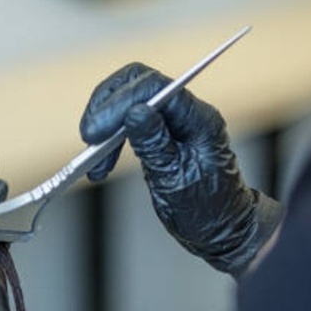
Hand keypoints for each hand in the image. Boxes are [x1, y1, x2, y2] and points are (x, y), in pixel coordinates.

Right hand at [79, 62, 283, 275]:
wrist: (221, 227)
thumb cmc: (208, 209)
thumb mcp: (177, 181)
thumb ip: (155, 144)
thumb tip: (134, 113)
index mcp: (198, 119)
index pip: (153, 87)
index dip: (118, 104)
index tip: (96, 132)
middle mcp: (185, 113)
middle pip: (136, 82)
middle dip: (106, 105)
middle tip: (89, 137)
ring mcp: (171, 121)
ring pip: (126, 98)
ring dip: (103, 122)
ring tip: (94, 158)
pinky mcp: (157, 132)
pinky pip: (125, 121)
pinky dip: (107, 137)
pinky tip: (100, 162)